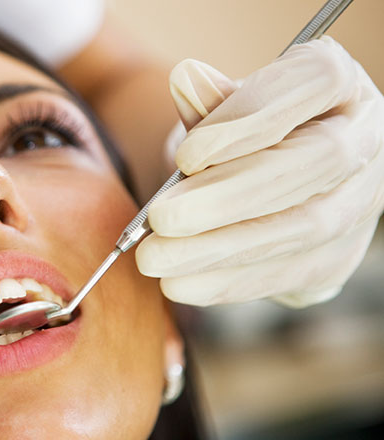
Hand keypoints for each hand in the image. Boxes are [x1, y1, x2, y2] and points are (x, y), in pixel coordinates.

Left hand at [136, 37, 383, 306]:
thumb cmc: (236, 134)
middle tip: (161, 218)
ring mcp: (362, 201)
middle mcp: (366, 138)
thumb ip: (206, 101)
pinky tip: (180, 283)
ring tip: (155, 257)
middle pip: (316, 162)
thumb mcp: (219, 110)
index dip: (251, 119)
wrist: (257, 181)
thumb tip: (186, 78)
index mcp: (339, 84)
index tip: (187, 156)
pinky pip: (292, 273)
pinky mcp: (339, 256)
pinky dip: (229, 281)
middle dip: (231, 196)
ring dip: (222, 247)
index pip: (316, 84)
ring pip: (307, 226)